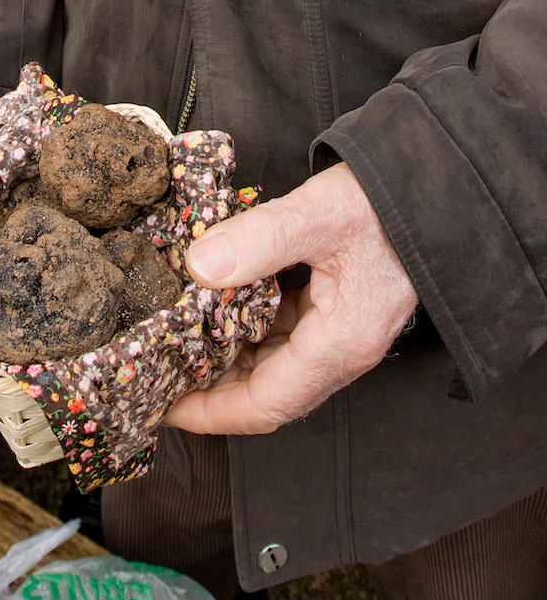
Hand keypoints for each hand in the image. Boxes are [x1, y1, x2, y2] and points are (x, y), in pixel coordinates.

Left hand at [164, 161, 417, 434]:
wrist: (443, 184)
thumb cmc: (392, 202)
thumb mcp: (321, 214)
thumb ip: (258, 240)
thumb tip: (198, 266)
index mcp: (339, 345)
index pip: (265, 406)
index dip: (210, 415)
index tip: (165, 408)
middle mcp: (340, 350)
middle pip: (263, 395)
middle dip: (208, 393)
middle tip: (157, 379)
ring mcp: (339, 332)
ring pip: (269, 367)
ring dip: (222, 363)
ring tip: (172, 350)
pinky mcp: (335, 311)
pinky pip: (280, 337)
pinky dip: (242, 333)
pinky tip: (209, 313)